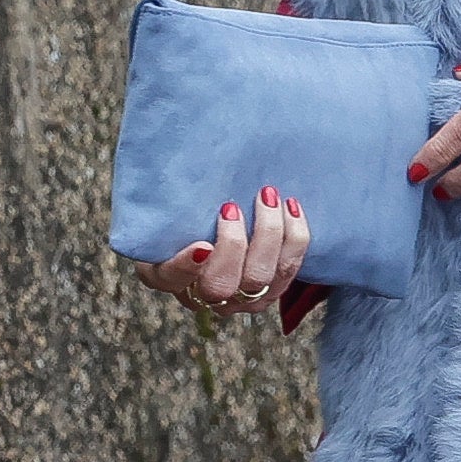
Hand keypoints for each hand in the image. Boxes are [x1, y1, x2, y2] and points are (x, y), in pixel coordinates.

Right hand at [129, 187, 309, 317]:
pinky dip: (294, 238)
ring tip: (267, 196)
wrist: (219, 218)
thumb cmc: (187, 211)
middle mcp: (205, 295)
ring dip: (268, 235)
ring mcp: (241, 298)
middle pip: (221, 285)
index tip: (200, 245)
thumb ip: (166, 199)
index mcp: (167, 276)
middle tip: (231, 207)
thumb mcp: (166, 207)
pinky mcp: (272, 289)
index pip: (171, 279)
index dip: (185, 266)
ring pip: (260, 278)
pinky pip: (288, 269)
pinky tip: (290, 206)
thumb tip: (170, 163)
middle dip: (232, 245)